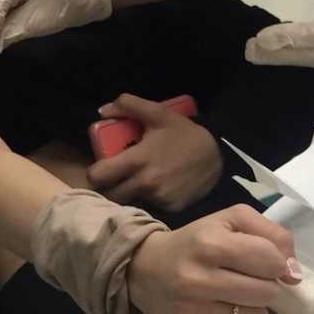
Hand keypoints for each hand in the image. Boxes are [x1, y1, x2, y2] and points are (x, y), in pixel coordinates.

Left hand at [88, 93, 222, 211]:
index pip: (98, 176)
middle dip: (110, 188)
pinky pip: (152, 208)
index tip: (101, 170)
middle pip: (111, 196)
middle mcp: (145, 183)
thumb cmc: (184, 134)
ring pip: (131, 203)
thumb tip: (102, 111)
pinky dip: (152, 201)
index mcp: (136, 160)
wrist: (218, 155)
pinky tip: (159, 190)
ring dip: (130, 196)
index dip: (95, 174)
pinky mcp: (171, 208)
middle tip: (116, 180)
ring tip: (138, 184)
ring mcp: (159, 198)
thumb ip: (129, 105)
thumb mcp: (159, 113)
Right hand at [128, 204, 302, 313]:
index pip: (271, 260)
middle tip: (248, 278)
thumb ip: (271, 234)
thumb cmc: (196, 242)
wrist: (144, 270)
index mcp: (210, 243)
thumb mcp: (231, 220)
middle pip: (266, 293)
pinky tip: (218, 310)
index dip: (277, 263)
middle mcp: (196, 279)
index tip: (268, 263)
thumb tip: (294, 272)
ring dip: (252, 307)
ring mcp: (189, 311)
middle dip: (265, 285)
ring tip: (233, 294)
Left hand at [244, 0, 313, 68]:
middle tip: (250, 49)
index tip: (263, 36)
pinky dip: (292, 57)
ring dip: (281, 58)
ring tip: (254, 53)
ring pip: (309, 59)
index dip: (288, 36)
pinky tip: (272, 53)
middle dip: (278, 53)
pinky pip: (313, 58)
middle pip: (308, 53)